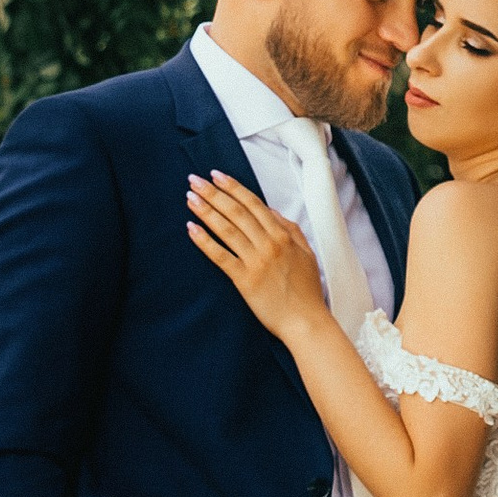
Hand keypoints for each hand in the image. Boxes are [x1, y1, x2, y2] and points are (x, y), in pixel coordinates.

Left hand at [186, 170, 327, 338]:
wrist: (305, 321)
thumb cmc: (306, 290)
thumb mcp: (306, 253)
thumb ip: (290, 229)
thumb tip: (271, 211)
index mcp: (283, 236)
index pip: (254, 204)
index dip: (234, 188)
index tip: (217, 175)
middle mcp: (268, 245)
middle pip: (236, 212)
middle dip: (214, 193)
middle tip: (195, 180)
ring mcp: (255, 262)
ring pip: (227, 229)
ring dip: (207, 211)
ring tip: (191, 198)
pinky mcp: (244, 280)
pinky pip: (220, 256)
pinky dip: (205, 241)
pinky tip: (192, 228)